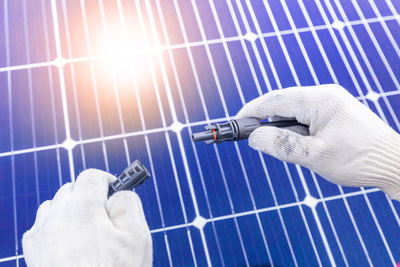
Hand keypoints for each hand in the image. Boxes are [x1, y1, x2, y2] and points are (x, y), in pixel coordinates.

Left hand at [22, 169, 151, 266]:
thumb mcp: (137, 236)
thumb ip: (129, 204)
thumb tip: (119, 193)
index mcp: (82, 206)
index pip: (92, 176)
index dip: (108, 180)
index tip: (117, 190)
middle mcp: (56, 215)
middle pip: (72, 188)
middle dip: (89, 195)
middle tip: (106, 215)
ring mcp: (41, 234)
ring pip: (54, 205)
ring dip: (70, 208)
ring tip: (87, 228)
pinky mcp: (33, 252)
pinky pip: (41, 226)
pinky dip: (55, 226)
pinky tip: (68, 241)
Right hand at [237, 84, 399, 199]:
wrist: (394, 164)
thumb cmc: (360, 159)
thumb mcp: (316, 155)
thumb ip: (282, 145)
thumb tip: (254, 138)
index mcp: (320, 100)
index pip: (276, 100)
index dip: (253, 110)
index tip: (236, 122)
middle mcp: (324, 96)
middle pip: (283, 103)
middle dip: (266, 120)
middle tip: (254, 139)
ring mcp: (329, 105)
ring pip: (293, 113)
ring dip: (284, 129)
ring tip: (290, 150)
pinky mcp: (332, 115)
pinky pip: (305, 119)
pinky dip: (296, 132)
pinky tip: (303, 147)